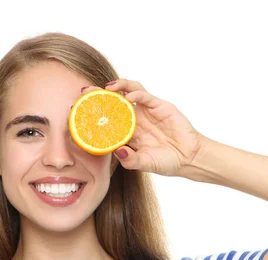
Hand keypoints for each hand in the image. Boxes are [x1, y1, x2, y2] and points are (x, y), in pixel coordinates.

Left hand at [83, 79, 208, 175]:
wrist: (190, 158)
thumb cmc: (167, 162)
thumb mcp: (146, 164)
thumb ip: (131, 160)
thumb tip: (117, 152)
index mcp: (127, 132)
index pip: (106, 118)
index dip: (93, 113)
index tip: (78, 112)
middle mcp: (134, 118)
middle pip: (113, 101)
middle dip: (98, 95)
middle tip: (84, 92)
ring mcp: (146, 111)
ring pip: (128, 92)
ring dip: (117, 87)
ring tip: (106, 88)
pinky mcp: (159, 106)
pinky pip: (145, 96)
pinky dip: (135, 94)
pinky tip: (127, 97)